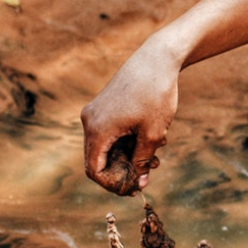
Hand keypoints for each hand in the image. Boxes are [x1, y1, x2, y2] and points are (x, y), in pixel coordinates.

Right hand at [81, 44, 179, 194]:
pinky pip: (110, 133)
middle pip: (98, 160)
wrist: (157, 59)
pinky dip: (127, 141)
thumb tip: (139, 183)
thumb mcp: (153, 134)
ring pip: (106, 146)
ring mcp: (95, 112)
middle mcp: (89, 121)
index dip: (112, 184)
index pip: (94, 170)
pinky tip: (152, 137)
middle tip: (149, 172)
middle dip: (124, 170)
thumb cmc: (156, 95)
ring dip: (129, 155)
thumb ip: (144, 161)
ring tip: (157, 154)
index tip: (133, 188)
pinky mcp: (104, 106)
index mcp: (98, 129)